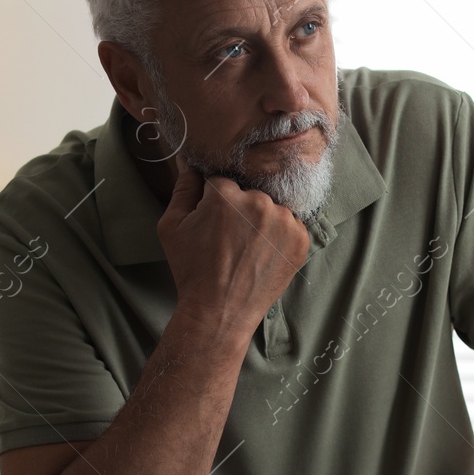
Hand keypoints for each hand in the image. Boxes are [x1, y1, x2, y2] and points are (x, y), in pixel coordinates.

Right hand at [157, 157, 309, 336]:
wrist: (220, 311)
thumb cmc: (192, 270)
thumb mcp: (172, 227)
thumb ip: (182, 188)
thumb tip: (190, 162)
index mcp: (225, 195)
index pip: (221, 181)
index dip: (214, 201)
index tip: (212, 221)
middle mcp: (259, 202)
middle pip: (249, 193)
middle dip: (239, 209)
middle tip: (229, 240)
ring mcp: (284, 221)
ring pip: (271, 207)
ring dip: (262, 221)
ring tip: (247, 249)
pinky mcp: (301, 239)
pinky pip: (290, 225)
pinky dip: (279, 236)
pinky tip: (263, 254)